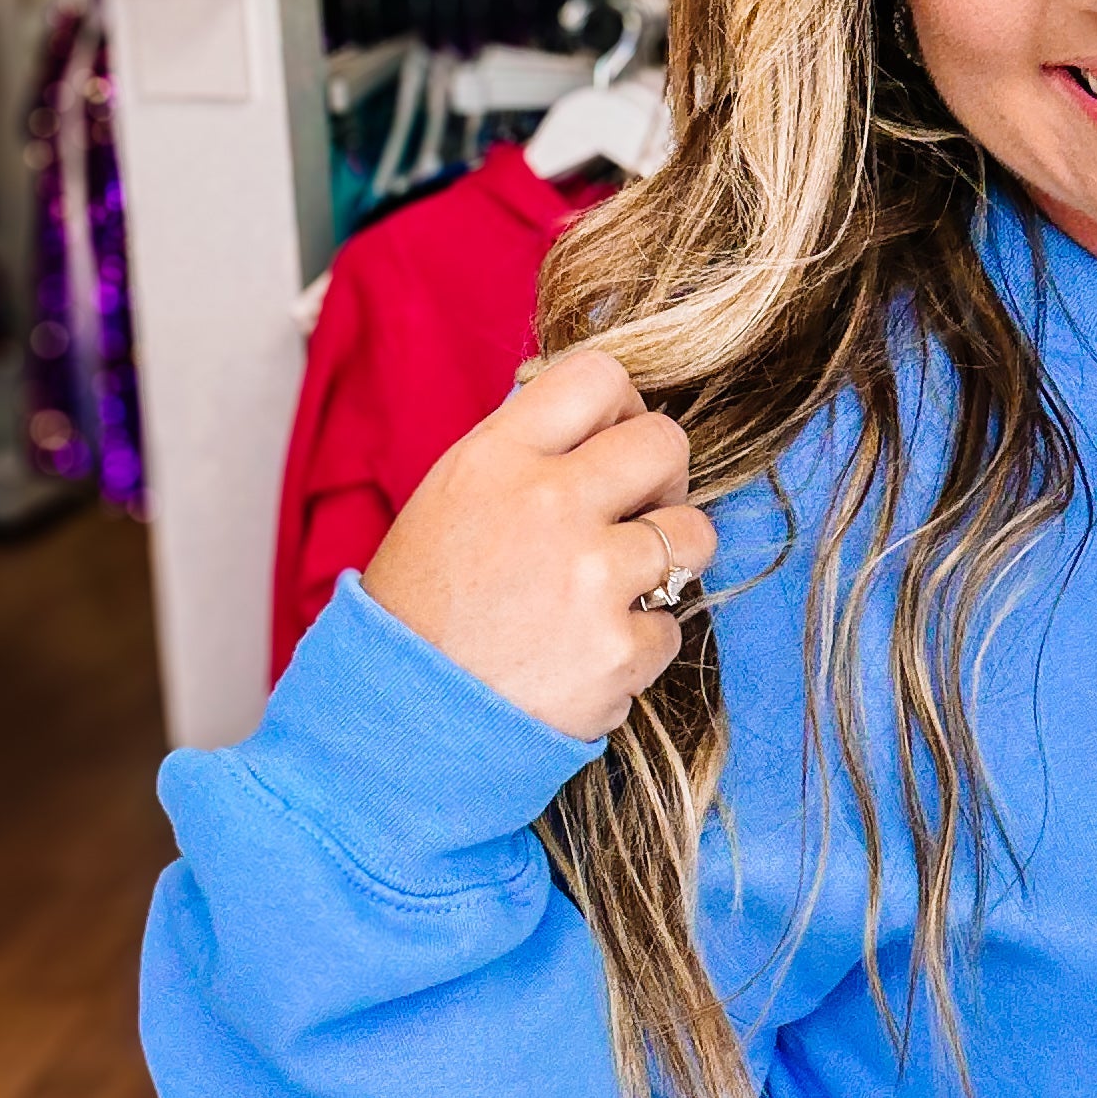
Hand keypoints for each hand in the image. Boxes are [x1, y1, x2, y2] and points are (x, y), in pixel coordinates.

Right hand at [362, 350, 716, 743]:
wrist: (402, 721)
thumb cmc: (423, 609)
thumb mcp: (450, 501)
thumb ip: (524, 456)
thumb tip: (602, 425)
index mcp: (497, 458)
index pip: (598, 376)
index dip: (623, 406)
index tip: (616, 441)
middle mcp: (549, 504)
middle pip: (665, 444)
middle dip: (663, 478)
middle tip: (637, 513)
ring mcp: (591, 578)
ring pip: (694, 534)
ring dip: (668, 562)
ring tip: (618, 588)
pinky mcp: (619, 649)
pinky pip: (671, 626)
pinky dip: (638, 645)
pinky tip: (586, 655)